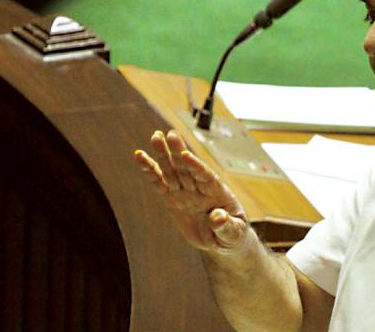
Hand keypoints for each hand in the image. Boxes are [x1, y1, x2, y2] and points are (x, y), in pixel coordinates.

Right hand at [134, 130, 249, 253]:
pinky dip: (150, 171)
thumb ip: (227, 226)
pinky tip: (140, 156)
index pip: (205, 177)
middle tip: (171, 134)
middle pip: (187, 168)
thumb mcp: (234, 234)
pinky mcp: (172, 199)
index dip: (196, 166)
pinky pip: (159, 184)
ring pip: (172, 171)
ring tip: (155, 137)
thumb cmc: (233, 235)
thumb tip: (218, 218)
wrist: (222, 240)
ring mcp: (185, 192)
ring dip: (163, 155)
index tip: (186, 155)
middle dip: (178, 151)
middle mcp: (199, 188)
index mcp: (217, 192)